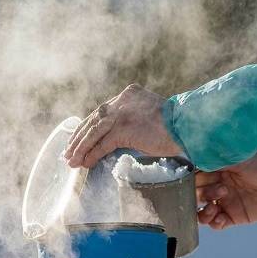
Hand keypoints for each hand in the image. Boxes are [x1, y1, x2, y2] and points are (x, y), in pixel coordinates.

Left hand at [65, 84, 181, 167]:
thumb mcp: (150, 116)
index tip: (77, 138)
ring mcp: (123, 113)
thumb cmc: (175, 127)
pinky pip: (103, 143)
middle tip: (68, 153)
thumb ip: (133, 120)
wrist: (188, 126)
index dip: (87, 127)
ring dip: (81, 148)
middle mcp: (123, 101)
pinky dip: (93, 154)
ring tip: (72, 161)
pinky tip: (86, 163)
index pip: (101, 112)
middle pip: (94, 120)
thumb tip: (116, 138)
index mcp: (128, 95)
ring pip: (95, 132)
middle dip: (79, 138)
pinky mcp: (125, 128)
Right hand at [196, 149, 256, 229]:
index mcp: (216, 169)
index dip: (189, 179)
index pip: (194, 175)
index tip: (190, 181)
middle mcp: (217, 185)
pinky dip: (214, 222)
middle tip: (218, 191)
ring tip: (212, 209)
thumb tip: (197, 156)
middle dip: (198, 195)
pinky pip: (215, 223)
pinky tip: (220, 218)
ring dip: (202, 212)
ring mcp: (224, 202)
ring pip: (201, 211)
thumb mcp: (241, 157)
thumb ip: (218, 158)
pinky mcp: (233, 216)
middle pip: (195, 194)